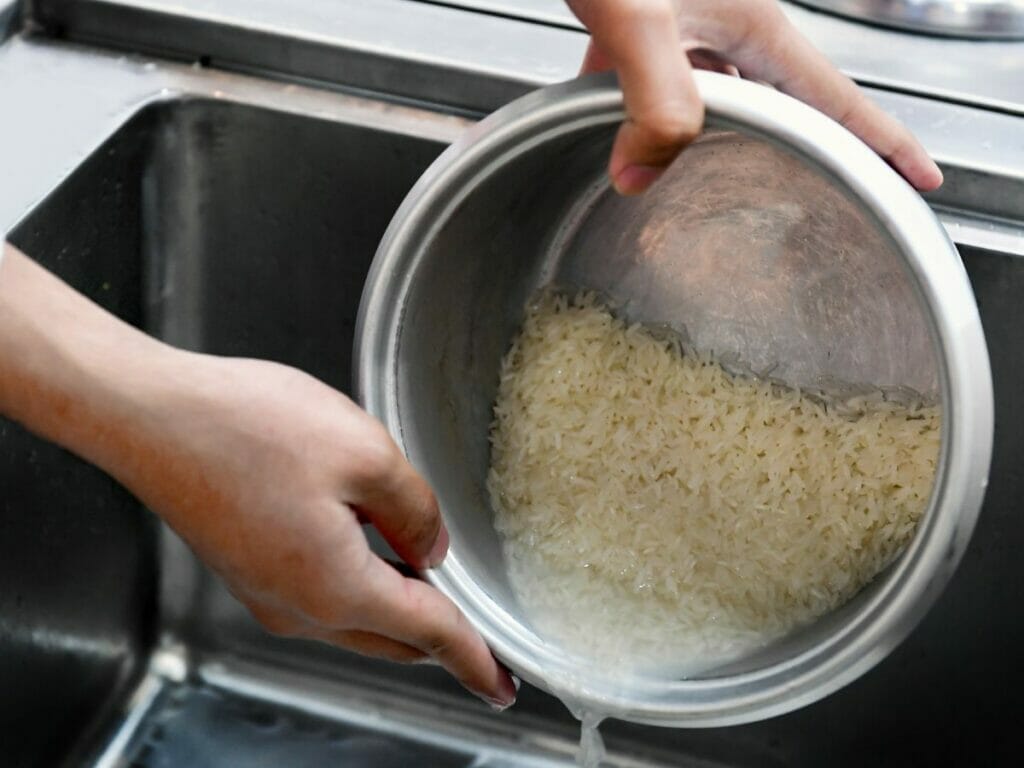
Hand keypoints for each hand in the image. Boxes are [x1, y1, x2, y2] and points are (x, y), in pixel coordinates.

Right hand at [0, 245, 516, 709]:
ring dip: (398, 605)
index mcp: (335, 587)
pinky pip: (321, 596)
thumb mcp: (364, 452)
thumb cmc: (245, 427)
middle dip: (439, 636)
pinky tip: (373, 546)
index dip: (474, 659)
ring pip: (355, 618)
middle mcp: (297, 607)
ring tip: (431, 575)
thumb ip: (416, 508)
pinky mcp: (248, 568)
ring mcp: (266, 593)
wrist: (149, 415)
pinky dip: (361, 585)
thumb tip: (432, 546)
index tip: (501, 686)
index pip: (429, 634)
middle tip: (479, 636)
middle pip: (392, 636)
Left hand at [566, 0, 942, 193]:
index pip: (837, 99)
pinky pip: (658, 76)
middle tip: (828, 194)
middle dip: (806, 149)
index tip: (922, 177)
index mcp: (755, 27)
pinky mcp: (648, 23)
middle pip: (783, 103)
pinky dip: (642, 108)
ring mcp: (691, 23)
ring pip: (717, 94)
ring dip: (715, 136)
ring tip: (714, 180)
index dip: (884, 143)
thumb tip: (643, 175)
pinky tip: (609, 122)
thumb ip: (652, 101)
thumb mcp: (639, 20)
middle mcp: (731, 25)